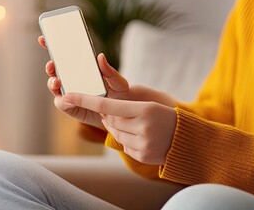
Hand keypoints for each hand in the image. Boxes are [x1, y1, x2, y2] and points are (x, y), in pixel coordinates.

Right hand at [38, 36, 129, 128]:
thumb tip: (100, 56)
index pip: (64, 55)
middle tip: (52, 64)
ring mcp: (69, 92)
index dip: (52, 46)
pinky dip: (62, 100)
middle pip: (55, 69)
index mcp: (81, 67)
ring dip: (52, 82)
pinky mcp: (70, 107)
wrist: (121, 115)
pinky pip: (61, 102)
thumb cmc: (120, 94)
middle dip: (50, 66)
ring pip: (54, 86)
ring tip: (57, 81)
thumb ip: (110, 71)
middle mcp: (72, 78)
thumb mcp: (118, 82)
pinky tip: (66, 98)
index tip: (43, 38)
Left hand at [62, 93, 176, 164]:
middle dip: (111, 117)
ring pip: (116, 134)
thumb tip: (102, 114)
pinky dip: (128, 141)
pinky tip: (141, 138)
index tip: (66, 97)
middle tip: (122, 115)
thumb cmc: (166, 117)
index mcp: (144, 110)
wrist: (188, 139)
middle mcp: (142, 127)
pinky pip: (124, 146)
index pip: (106, 105)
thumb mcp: (149, 106)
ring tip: (136, 127)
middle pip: (110, 121)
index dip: (84, 100)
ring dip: (119, 129)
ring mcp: (142, 143)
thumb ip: (126, 108)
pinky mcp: (142, 155)